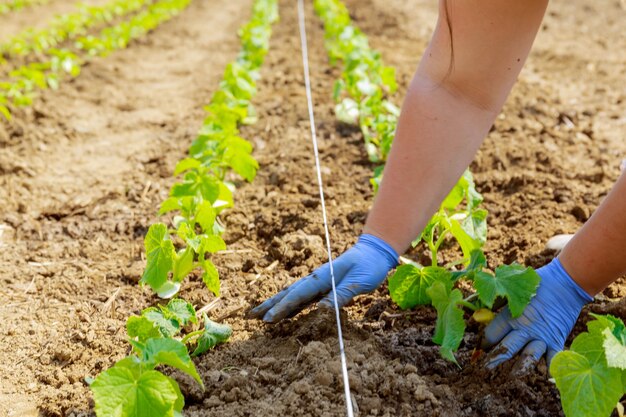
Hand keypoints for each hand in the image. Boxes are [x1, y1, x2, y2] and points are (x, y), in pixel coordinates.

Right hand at [248, 234, 397, 322]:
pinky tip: (284, 314)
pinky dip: (290, 305)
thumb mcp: (358, 282)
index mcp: (321, 277)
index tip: (268, 319)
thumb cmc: (368, 267)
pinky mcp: (322, 287)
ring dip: (276, 305)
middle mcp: (315, 279)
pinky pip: (302, 298)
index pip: (298, 295)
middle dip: (269, 305)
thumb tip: (320, 310)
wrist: (374, 253)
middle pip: (288, 293)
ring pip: (292, 295)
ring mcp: (317, 282)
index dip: (283, 308)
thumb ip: (340, 295)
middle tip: (250, 316)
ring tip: (259, 315)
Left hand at [483, 258, 593, 369]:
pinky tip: (546, 378)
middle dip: (494, 359)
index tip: (479, 349)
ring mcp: (541, 336)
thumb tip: (477, 307)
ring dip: (520, 368)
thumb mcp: (512, 289)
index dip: (483, 342)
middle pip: (506, 348)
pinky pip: (554, 358)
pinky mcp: (557, 340)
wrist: (565, 282)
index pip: (492, 334)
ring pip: (529, 356)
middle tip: (483, 368)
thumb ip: (496, 300)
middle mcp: (524, 329)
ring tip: (511, 376)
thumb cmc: (536, 283)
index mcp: (511, 316)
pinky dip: (551, 369)